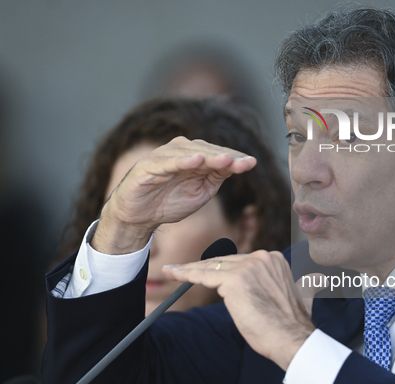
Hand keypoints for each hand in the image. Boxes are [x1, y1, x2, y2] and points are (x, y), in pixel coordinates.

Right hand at [91, 137, 256, 253]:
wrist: (138, 217)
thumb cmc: (169, 202)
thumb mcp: (201, 192)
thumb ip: (216, 177)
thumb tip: (237, 164)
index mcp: (195, 157)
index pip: (218, 155)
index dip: (235, 159)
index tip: (252, 163)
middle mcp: (180, 152)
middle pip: (208, 151)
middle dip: (227, 157)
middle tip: (245, 162)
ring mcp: (163, 157)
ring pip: (190, 154)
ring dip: (209, 156)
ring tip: (227, 160)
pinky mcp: (148, 166)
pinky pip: (167, 162)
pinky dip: (182, 161)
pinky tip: (197, 160)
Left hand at [162, 250, 326, 369]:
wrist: (290, 338)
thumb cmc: (291, 324)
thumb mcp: (300, 295)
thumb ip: (303, 283)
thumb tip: (317, 280)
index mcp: (274, 259)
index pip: (238, 260)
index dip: (219, 267)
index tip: (205, 270)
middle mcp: (261, 257)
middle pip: (223, 261)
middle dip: (201, 266)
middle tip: (181, 270)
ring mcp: (248, 267)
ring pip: (211, 267)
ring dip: (189, 270)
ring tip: (173, 271)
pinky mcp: (235, 280)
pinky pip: (205, 276)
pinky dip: (188, 275)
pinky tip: (175, 275)